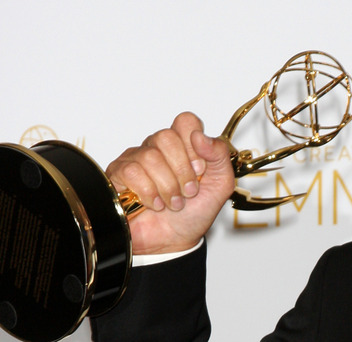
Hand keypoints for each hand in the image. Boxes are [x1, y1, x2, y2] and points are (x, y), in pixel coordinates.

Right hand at [106, 112, 235, 254]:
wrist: (175, 241)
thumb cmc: (195, 212)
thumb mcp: (221, 184)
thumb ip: (219, 155)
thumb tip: (200, 136)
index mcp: (185, 145)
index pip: (186, 121)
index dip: (194, 144)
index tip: (200, 168)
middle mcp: (159, 148)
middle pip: (166, 137)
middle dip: (181, 170)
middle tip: (188, 190)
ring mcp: (137, 159)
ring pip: (149, 156)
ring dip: (167, 186)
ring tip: (173, 202)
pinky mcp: (119, 174)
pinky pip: (131, 171)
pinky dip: (148, 192)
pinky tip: (154, 204)